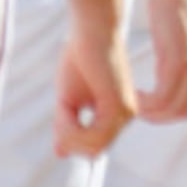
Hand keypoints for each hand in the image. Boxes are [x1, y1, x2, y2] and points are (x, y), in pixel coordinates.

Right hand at [54, 26, 136, 158]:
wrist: (91, 32)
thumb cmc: (80, 59)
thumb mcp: (69, 100)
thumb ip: (67, 127)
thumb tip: (60, 154)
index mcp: (118, 115)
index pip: (95, 147)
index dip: (72, 140)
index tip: (61, 118)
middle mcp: (127, 116)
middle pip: (93, 151)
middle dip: (69, 138)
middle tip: (60, 112)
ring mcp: (125, 112)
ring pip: (92, 147)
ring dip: (68, 132)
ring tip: (62, 108)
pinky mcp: (118, 106)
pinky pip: (92, 136)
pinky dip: (72, 127)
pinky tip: (65, 108)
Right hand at [138, 0, 186, 121]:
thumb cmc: (173, 8)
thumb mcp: (183, 38)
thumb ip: (181, 57)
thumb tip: (170, 71)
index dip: (174, 113)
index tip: (153, 110)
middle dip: (162, 118)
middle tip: (141, 112)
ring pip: (174, 107)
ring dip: (153, 113)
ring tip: (135, 106)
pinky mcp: (180, 60)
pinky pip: (164, 95)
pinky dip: (148, 102)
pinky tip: (135, 95)